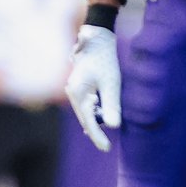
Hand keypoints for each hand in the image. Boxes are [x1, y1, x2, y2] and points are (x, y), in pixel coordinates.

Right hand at [64, 24, 121, 151]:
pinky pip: (84, 105)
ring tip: (103, 135)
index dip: (98, 136)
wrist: (97, 38)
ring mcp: (73, 89)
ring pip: (84, 112)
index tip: (107, 149)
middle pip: (84, 118)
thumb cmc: (105, 59)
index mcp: (78, 93)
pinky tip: (98, 118)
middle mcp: (72, 93)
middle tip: (105, 145)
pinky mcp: (78, 86)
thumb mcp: (111, 83)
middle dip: (94, 131)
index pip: (88, 121)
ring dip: (94, 121)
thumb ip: (111, 105)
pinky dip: (92, 112)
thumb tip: (113, 126)